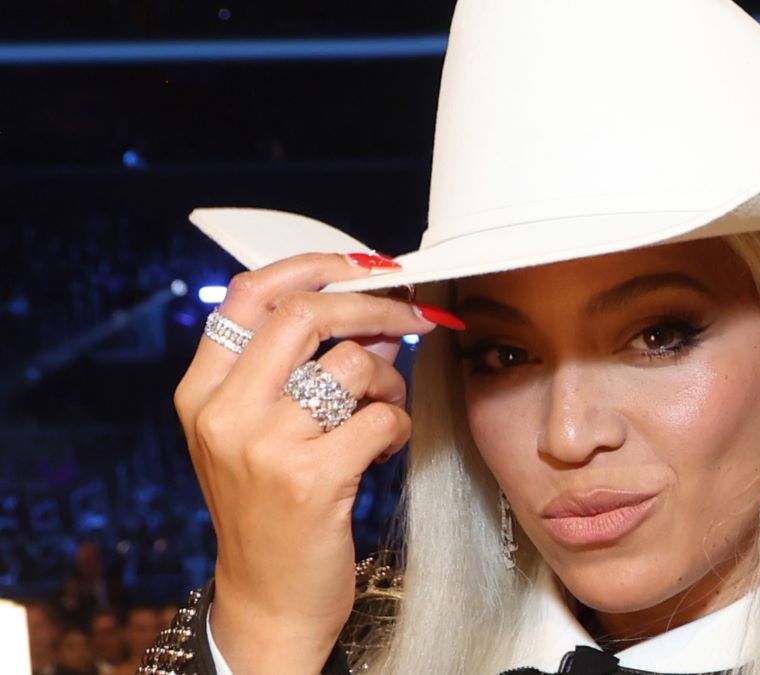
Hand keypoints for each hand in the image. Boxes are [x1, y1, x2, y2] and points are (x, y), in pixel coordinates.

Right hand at [173, 253, 441, 673]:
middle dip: (373, 304)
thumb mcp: (258, 432)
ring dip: (391, 377)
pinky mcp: (311, 478)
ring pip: (353, 363)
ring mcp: (264, 446)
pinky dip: (398, 423)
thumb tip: (372, 310)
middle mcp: (223, 413)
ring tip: (384, 406)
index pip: (248, 294)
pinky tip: (384, 446)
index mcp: (201, 392)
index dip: (313, 266)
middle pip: (304, 315)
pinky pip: (381, 415)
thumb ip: (296, 369)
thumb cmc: (271, 507)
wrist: (269, 599)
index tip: (363, 266)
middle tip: (413, 313)